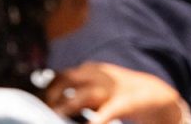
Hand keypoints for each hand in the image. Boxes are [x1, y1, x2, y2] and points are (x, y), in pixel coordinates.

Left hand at [44, 62, 184, 123]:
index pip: (62, 75)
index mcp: (92, 72)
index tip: (35, 101)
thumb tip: (52, 104)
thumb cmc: (121, 95)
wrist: (155, 95)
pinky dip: (95, 122)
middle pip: (69, 78)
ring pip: (85, 94)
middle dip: (52, 93)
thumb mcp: (98, 90)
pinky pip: (106, 113)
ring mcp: (112, 89)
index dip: (46, 87)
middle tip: (42, 109)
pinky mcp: (124, 103)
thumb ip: (78, 94)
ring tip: (54, 115)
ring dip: (67, 106)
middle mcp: (100, 77)